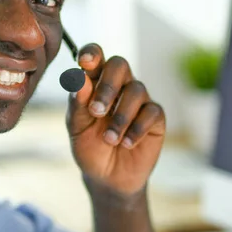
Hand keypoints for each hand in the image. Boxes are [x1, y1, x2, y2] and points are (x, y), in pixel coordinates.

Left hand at [66, 44, 165, 197]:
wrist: (107, 178)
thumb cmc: (89, 147)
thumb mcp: (77, 127)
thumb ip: (77, 103)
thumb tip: (78, 78)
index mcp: (95, 82)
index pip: (96, 57)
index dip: (92, 53)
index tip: (85, 61)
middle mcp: (119, 86)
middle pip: (120, 65)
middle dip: (108, 86)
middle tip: (96, 111)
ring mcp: (139, 100)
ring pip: (136, 90)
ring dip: (120, 116)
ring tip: (109, 139)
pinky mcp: (155, 118)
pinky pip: (151, 112)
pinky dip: (136, 128)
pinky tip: (126, 143)